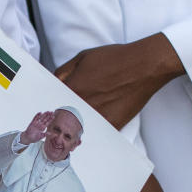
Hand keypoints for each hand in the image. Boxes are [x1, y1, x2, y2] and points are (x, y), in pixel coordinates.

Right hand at [19, 111, 52, 144]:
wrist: (27, 138)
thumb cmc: (34, 138)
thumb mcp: (40, 136)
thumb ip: (45, 134)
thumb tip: (50, 133)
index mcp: (43, 128)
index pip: (47, 122)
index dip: (50, 119)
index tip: (53, 116)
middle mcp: (40, 125)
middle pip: (45, 119)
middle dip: (48, 115)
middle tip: (52, 112)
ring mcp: (36, 123)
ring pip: (41, 118)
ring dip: (44, 114)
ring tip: (47, 111)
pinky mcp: (32, 123)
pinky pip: (35, 118)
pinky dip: (37, 115)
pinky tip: (40, 112)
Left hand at [55, 33, 184, 129]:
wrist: (143, 66)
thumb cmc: (114, 59)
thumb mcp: (81, 57)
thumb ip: (62, 72)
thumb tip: (52, 84)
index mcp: (72, 88)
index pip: (51, 104)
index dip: (48, 108)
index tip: (48, 112)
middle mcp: (82, 105)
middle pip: (63, 119)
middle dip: (59, 120)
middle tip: (56, 124)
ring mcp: (97, 116)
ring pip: (78, 129)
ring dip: (74, 128)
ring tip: (71, 130)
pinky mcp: (112, 125)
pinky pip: (96, 133)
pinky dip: (92, 131)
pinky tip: (90, 128)